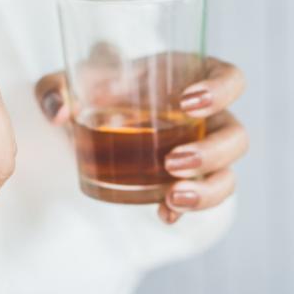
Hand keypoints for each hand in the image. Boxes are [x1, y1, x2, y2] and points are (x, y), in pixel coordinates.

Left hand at [35, 55, 246, 224]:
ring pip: (227, 174)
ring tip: (172, 197)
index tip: (187, 103)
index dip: (220, 90)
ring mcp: (200, 150)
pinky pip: (200, 196)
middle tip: (172, 162)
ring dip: (207, 190)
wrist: (97, 112)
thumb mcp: (74, 80)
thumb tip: (59, 113)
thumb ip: (57, 87)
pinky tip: (164, 214)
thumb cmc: (99, 86)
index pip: (230, 78)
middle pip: (236, 136)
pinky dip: (185, 209)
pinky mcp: (186, 178)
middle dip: (212, 153)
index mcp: (191, 78)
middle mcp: (206, 116)